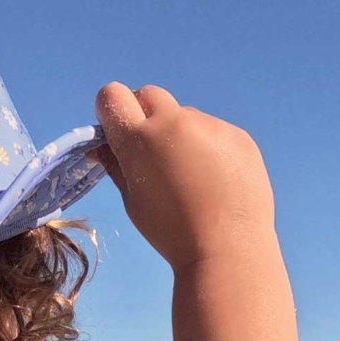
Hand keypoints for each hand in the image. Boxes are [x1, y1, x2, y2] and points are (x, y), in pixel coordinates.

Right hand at [90, 83, 276, 273]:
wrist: (226, 245)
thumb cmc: (170, 230)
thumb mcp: (133, 201)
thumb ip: (116, 165)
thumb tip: (102, 146)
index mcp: (141, 139)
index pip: (112, 95)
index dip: (111, 111)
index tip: (116, 133)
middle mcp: (175, 121)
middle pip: (148, 95)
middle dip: (143, 116)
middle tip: (150, 154)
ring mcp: (211, 125)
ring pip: (183, 117)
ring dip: (178, 136)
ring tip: (190, 179)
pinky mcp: (237, 135)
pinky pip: (212, 132)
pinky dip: (206, 148)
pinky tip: (213, 181)